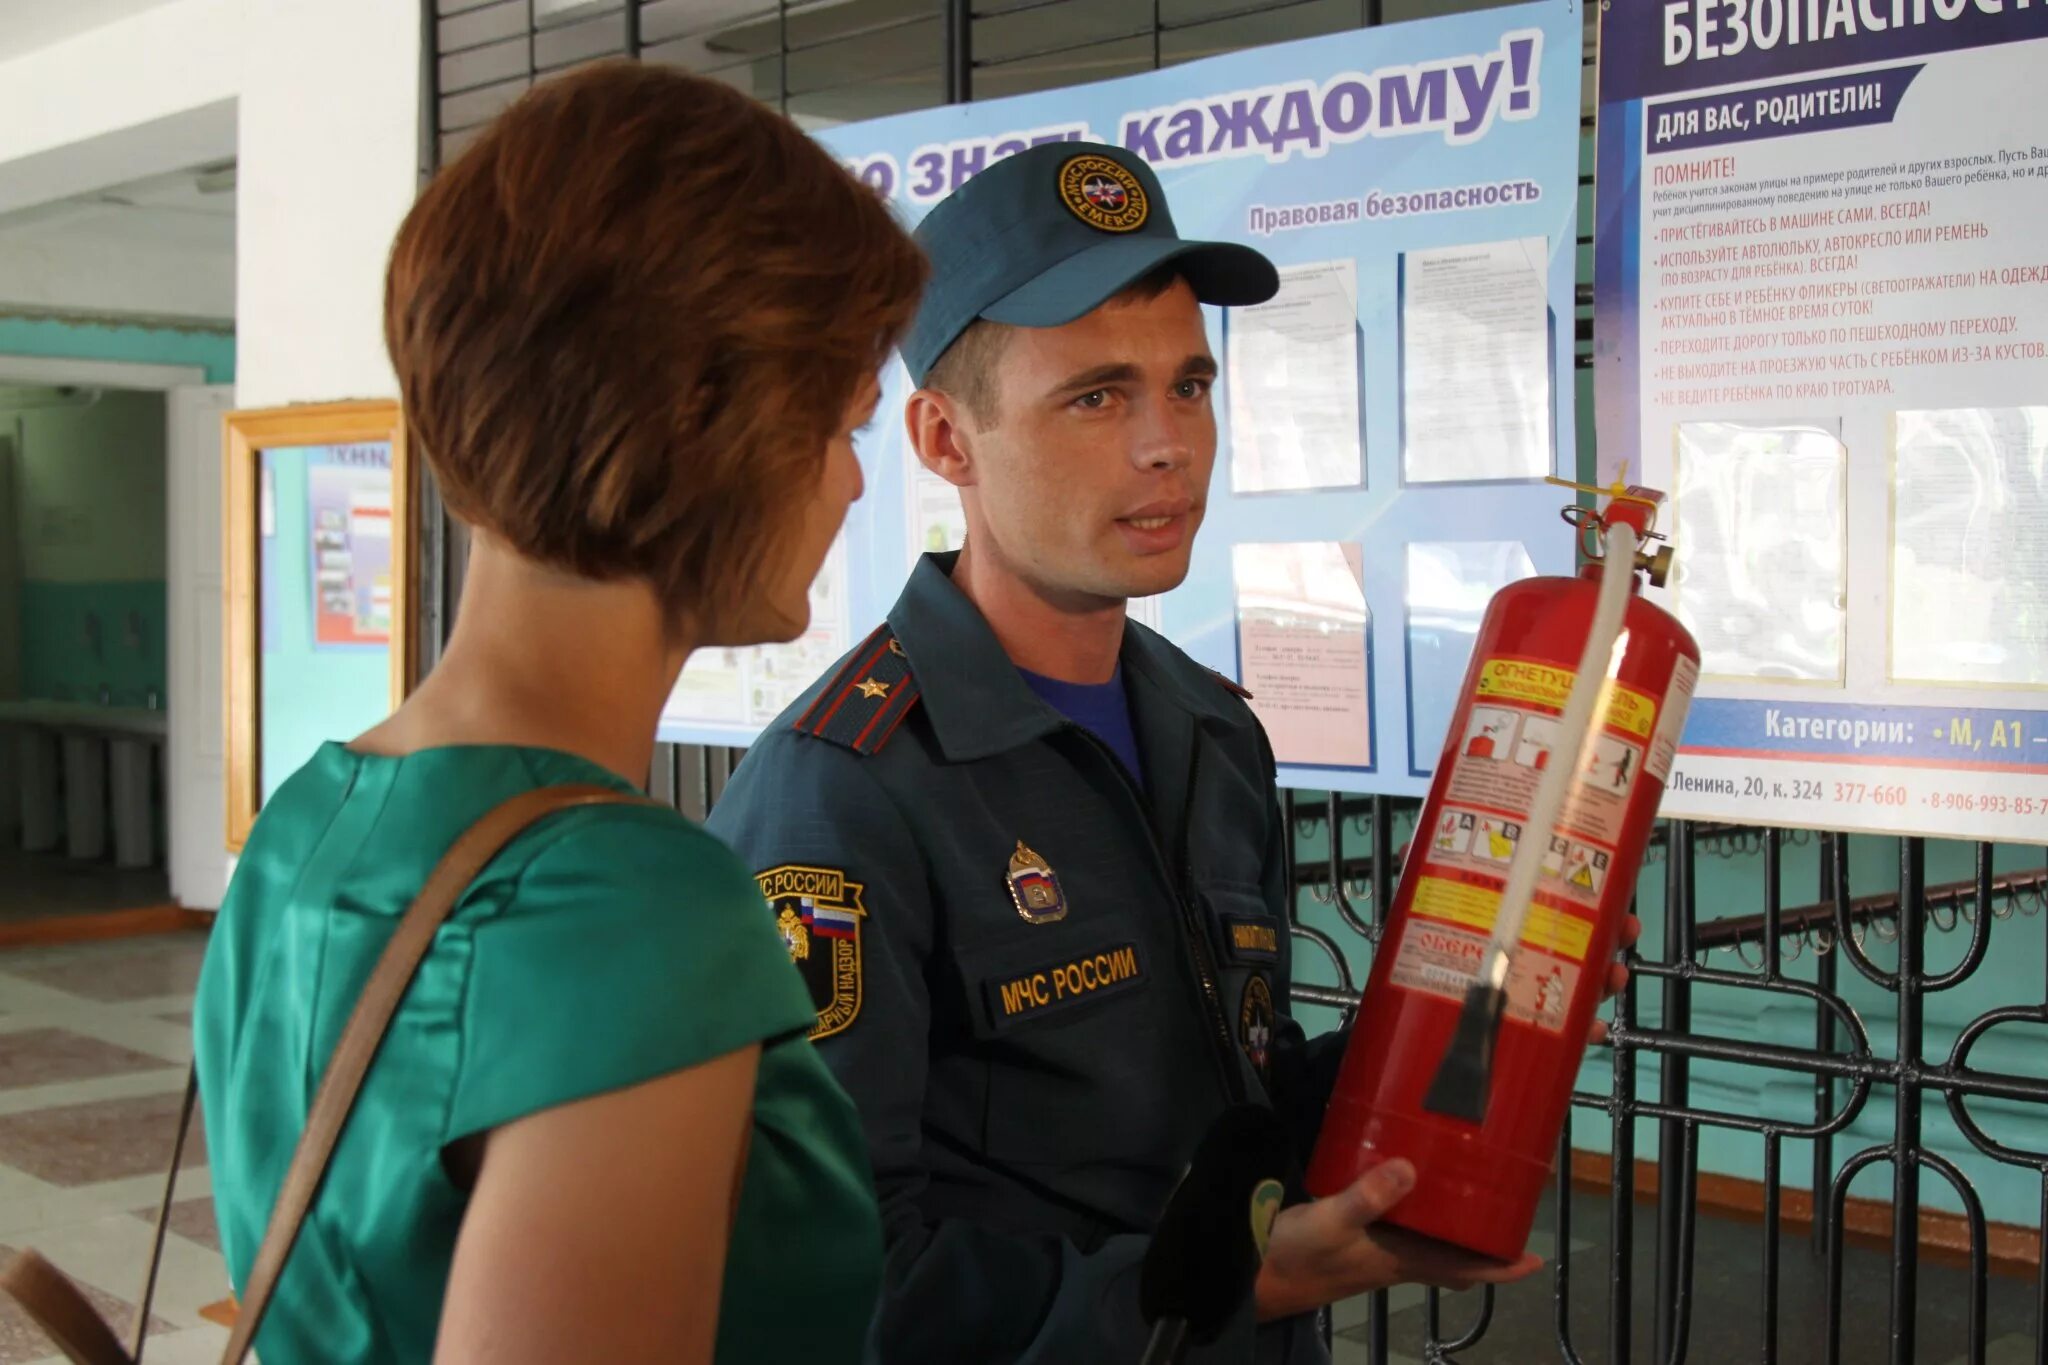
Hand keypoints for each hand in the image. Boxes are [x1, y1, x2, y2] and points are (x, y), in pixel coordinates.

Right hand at [1252, 1160, 1541, 1321]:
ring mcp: (1372, 1248)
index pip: (1462, 1268)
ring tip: (1467, 1188)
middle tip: (1507, 1210)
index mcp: (1399, 1260)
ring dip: (1449, 1223)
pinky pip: (1397, 1223)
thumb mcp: (1331, 1223)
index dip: (1500, 1267)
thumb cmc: (1294, 1257)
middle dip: (1481, 1242)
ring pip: (1426, 1240)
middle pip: (1451, 1255)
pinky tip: (1404, 1178)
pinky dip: (1410, 1205)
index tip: (1535, 1259)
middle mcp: (1394, 1257)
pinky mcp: (1351, 1233)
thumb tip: (1413, 1168)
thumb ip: (1367, 1197)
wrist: (1251, 1275)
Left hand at [1396, 833, 1637, 1047]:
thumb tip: (1410, 850)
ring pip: (1582, 985)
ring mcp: (1531, 993)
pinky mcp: (1526, 1028)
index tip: (1615, 895)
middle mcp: (1529, 955)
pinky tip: (1590, 1029)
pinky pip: (1563, 1032)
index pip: (1561, 905)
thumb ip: (1421, 878)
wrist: (1411, 1005)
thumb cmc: (1427, 948)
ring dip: (1605, 981)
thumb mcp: (1426, 907)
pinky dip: (1580, 1031)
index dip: (1594, 899)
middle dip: (1612, 936)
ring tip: (1612, 977)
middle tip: (1626, 929)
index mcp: (1513, 922)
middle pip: (1582, 942)